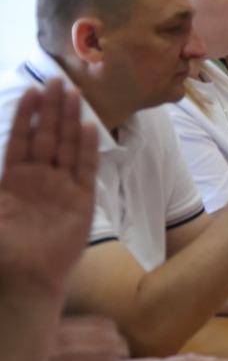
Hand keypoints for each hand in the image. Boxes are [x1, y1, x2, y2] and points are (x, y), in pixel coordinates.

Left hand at [0, 78, 97, 295]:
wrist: (25, 279)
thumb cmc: (2, 250)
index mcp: (13, 181)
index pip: (21, 140)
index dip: (26, 116)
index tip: (32, 90)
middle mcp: (39, 180)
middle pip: (47, 137)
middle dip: (50, 110)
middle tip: (57, 81)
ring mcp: (62, 188)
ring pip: (67, 147)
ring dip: (69, 121)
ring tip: (74, 95)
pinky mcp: (82, 201)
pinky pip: (85, 169)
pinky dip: (86, 149)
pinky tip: (87, 128)